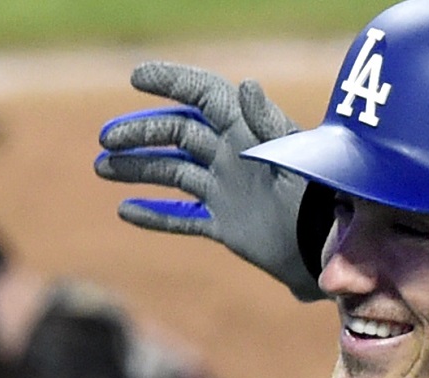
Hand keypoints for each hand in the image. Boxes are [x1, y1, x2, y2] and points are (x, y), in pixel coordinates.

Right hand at [94, 61, 323, 301]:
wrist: (327, 248)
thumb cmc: (317, 197)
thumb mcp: (292, 156)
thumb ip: (267, 123)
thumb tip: (246, 86)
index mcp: (247, 131)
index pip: (203, 95)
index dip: (172, 81)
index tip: (136, 77)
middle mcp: (232, 155)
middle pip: (178, 134)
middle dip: (140, 134)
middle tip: (105, 142)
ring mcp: (226, 190)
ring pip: (174, 173)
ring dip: (138, 169)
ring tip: (101, 169)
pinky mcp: (226, 224)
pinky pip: (183, 217)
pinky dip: (155, 214)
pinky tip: (125, 210)